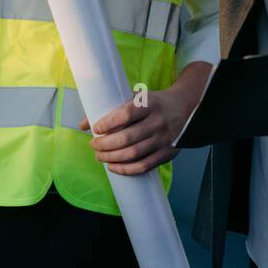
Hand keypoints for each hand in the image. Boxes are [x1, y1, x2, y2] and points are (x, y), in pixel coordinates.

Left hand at [76, 83, 198, 174]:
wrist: (185, 107)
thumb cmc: (153, 103)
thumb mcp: (135, 98)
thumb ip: (110, 108)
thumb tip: (83, 125)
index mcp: (149, 104)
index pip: (126, 115)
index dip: (108, 123)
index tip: (96, 128)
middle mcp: (158, 121)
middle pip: (127, 138)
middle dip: (105, 145)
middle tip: (94, 145)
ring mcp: (164, 139)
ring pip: (134, 154)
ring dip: (112, 158)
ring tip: (100, 156)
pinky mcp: (168, 153)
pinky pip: (145, 166)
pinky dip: (126, 169)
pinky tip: (114, 167)